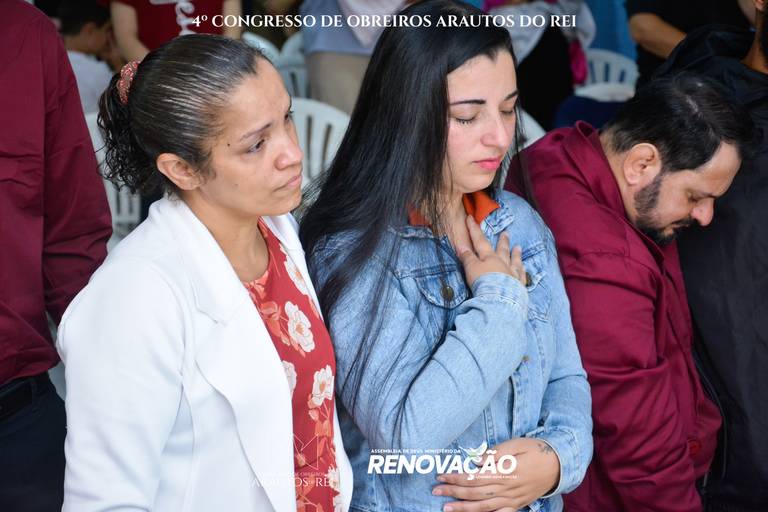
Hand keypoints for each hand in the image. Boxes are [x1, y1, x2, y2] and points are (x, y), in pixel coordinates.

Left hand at [433, 438, 559, 511]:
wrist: (559, 465)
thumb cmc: (536, 450)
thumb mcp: (516, 444)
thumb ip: (496, 453)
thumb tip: (476, 460)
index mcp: (503, 472)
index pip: (473, 477)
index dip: (455, 477)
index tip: (441, 476)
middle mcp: (506, 488)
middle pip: (474, 493)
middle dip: (453, 492)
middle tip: (436, 491)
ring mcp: (511, 500)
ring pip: (483, 507)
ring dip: (463, 508)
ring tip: (446, 508)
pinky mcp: (516, 505)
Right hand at [456, 216, 525, 287]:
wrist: (499, 299)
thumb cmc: (483, 283)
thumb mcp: (471, 269)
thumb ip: (467, 257)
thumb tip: (461, 245)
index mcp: (489, 258)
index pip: (479, 241)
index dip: (474, 229)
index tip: (470, 218)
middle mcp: (502, 263)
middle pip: (502, 249)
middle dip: (502, 240)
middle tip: (506, 232)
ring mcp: (512, 274)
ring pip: (514, 261)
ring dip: (516, 254)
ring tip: (518, 247)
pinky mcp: (519, 286)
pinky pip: (522, 276)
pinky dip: (523, 271)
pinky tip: (524, 268)